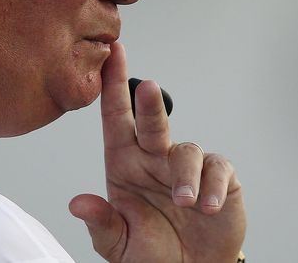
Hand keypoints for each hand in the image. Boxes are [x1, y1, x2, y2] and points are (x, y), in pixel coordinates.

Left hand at [69, 42, 245, 261]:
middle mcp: (154, 159)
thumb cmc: (152, 253)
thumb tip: (78, 204)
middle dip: (148, 103)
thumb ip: (102, 224)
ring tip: (184, 202)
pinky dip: (211, 187)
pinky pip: (217, 169)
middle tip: (147, 88)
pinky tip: (206, 207)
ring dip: (185, 175)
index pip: (116, 119)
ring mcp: (186, 167)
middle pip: (151, 121)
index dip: (113, 86)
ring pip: (187, 150)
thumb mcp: (119, 245)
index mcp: (125, 165)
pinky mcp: (218, 179)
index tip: (112, 54)